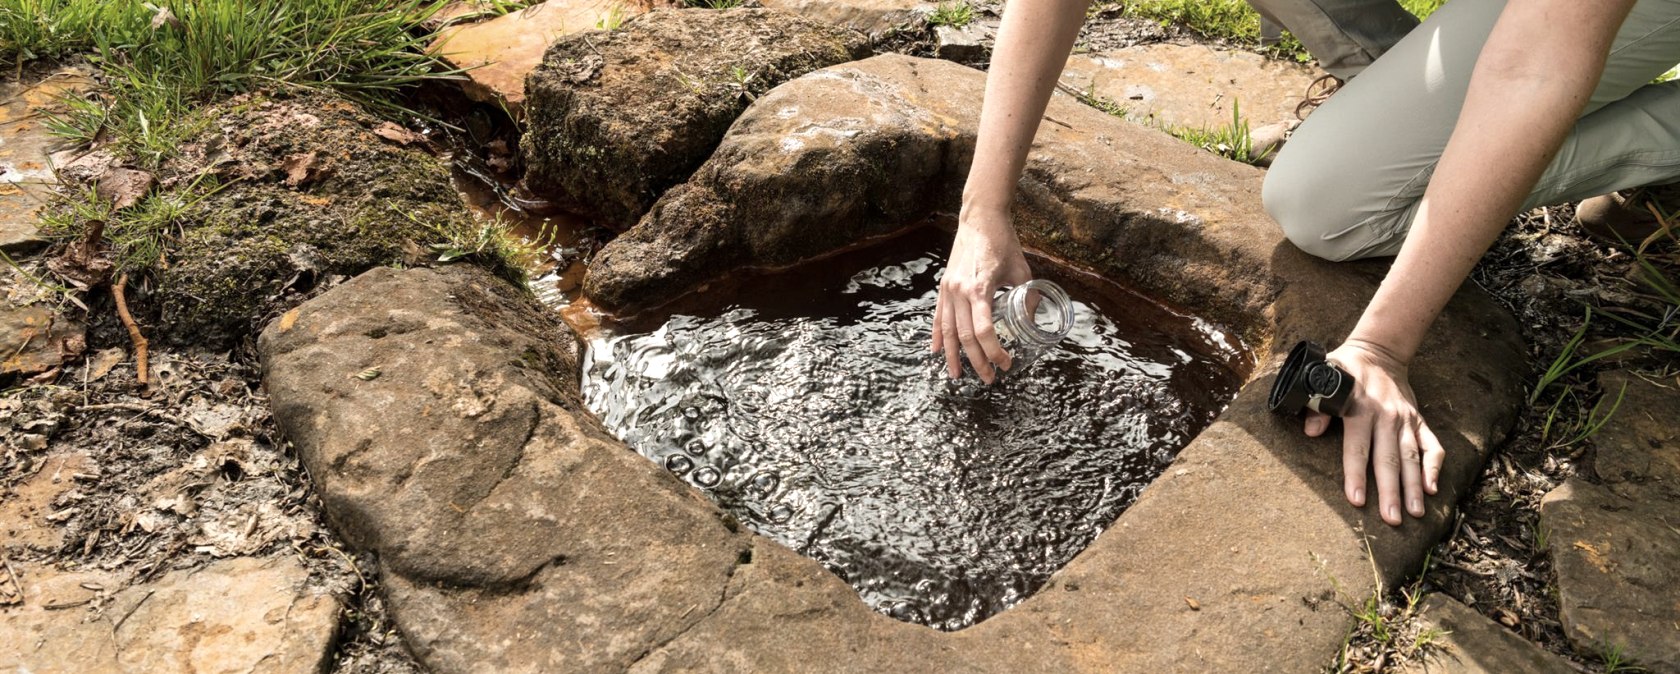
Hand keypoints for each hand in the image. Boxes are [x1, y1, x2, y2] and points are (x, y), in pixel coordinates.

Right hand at [932, 212, 1031, 383]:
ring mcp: (948, 289)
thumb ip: (1028, 299)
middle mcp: (959, 291)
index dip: (995, 351)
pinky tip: (937, 352)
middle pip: (964, 336)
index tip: (1006, 363)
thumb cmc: (1003, 242)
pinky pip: (938, 317)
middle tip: (990, 377)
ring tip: (958, 375)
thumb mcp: (1022, 271)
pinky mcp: (944, 286)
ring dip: (953, 356)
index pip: (983, 331)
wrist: (980, 218)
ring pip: (947, 331)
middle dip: (977, 361)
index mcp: (980, 288)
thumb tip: (1032, 324)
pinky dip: (937, 336)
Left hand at [1304, 339, 1444, 525]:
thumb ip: (1316, 406)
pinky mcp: (1419, 420)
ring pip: (1412, 457)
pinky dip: (1435, 466)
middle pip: (1389, 459)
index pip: (1357, 448)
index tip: (1357, 500)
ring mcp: (1406, 419)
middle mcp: (1386, 416)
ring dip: (1414, 486)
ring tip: (1416, 513)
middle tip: (1392, 519)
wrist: (1379, 352)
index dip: (1355, 475)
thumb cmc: (1344, 370)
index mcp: (1360, 408)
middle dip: (1391, 491)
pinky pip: (1432, 445)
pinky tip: (1433, 488)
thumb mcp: (1323, 380)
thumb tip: (1310, 431)